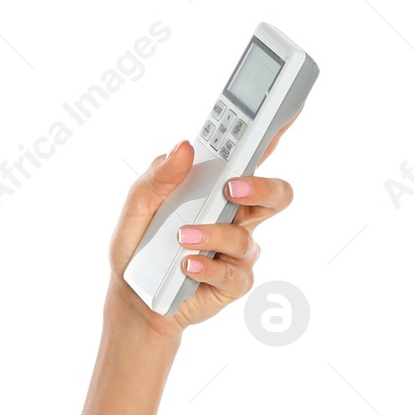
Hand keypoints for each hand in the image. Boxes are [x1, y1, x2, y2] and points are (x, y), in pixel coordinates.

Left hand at [105, 117, 297, 338]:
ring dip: (214, 234)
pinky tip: (187, 265)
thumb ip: (157, 178)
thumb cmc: (139, 248)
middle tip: (232, 187)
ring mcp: (238, 251)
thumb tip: (183, 148)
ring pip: (246, 238)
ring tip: (183, 237)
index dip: (274, 133)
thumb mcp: (136, 209)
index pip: (252, 157)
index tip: (282, 114)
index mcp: (218, 190)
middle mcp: (237, 217)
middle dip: (261, 187)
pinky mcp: (233, 282)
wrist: (132, 300)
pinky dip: (207, 268)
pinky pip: (233, 274)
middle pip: (276, 195)